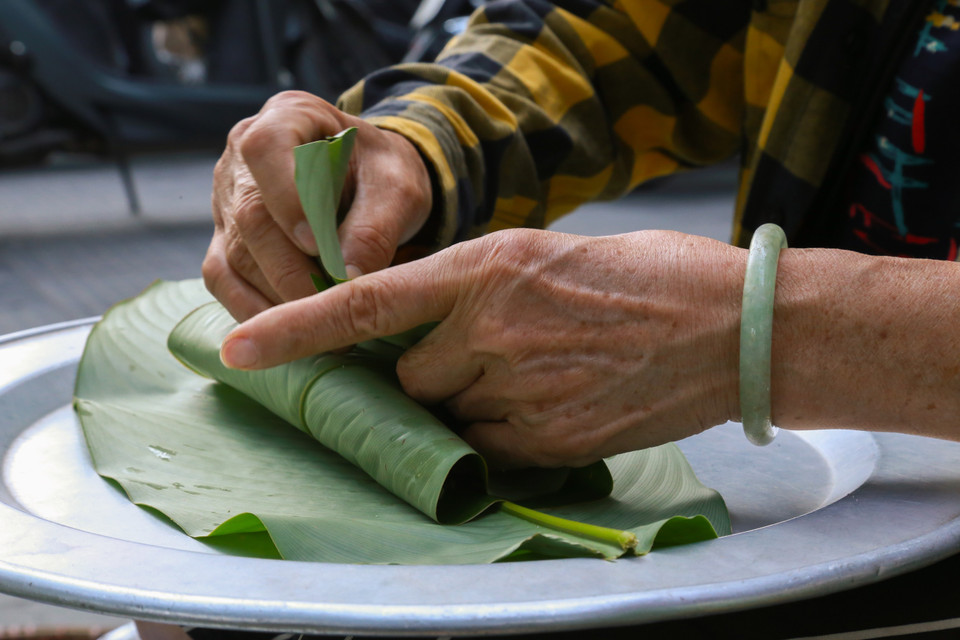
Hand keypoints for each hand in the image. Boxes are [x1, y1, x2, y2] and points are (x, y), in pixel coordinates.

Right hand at [203, 90, 432, 320]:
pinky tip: (294, 331)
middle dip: (291, 272)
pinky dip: (256, 313)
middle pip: (250, 217)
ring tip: (325, 331)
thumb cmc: (381, 175)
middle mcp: (242, 158)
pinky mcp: (224, 242)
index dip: (286, 199)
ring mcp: (226, 202)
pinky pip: (224, 282)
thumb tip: (347, 275)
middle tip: (335, 310)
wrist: (369, 183)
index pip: (265, 149)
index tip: (317, 246)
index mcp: (287, 118)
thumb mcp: (398, 188)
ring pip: (234, 256)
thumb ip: (376, 225)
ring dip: (277, 300)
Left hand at [220, 229, 746, 467]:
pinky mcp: (550, 441)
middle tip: (484, 358)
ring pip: (448, 417)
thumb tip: (438, 329)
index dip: (296, 329)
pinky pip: (490, 450)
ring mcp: (522, 390)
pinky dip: (502, 436)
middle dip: (429, 376)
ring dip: (469, 405)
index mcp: (490, 266)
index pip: (368, 301)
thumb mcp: (554, 255)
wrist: (738, 327)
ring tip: (536, 378)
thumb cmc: (653, 277)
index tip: (239, 348)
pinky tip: (553, 406)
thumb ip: (484, 290)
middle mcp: (494, 329)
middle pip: (410, 376)